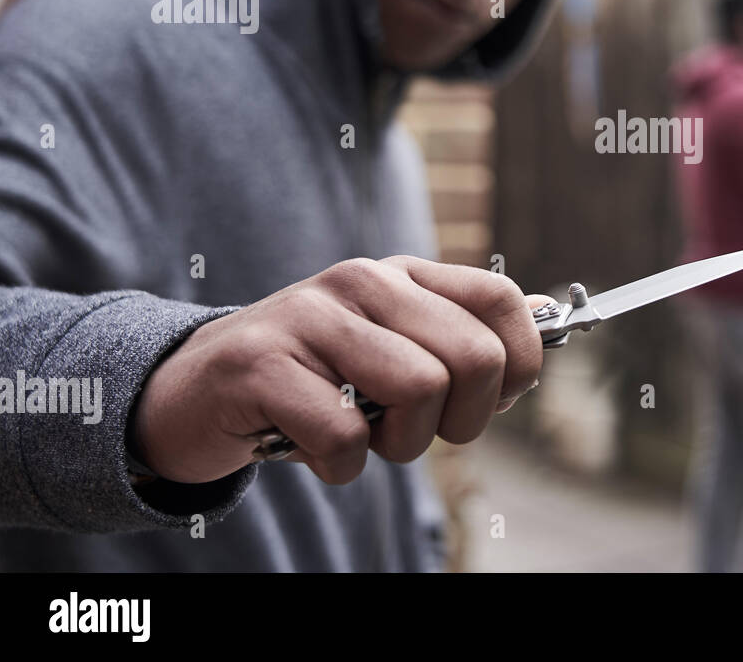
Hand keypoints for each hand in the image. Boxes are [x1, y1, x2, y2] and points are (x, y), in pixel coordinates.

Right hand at [129, 257, 547, 484]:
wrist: (194, 390)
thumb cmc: (312, 375)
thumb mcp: (390, 341)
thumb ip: (460, 329)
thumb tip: (549, 315)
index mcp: (402, 275)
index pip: (503, 300)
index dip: (519, 365)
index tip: (486, 403)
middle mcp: (362, 282)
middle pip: (474, 357)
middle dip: (462, 420)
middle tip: (417, 432)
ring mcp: (311, 319)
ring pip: (419, 392)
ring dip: (399, 445)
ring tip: (361, 438)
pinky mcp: (261, 365)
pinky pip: (344, 437)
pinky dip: (339, 467)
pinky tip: (312, 450)